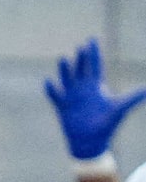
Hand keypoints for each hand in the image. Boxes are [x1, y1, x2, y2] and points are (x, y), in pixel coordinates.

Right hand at [47, 39, 145, 160]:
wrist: (90, 142)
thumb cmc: (106, 125)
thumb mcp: (119, 109)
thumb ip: (132, 98)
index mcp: (95, 87)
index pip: (94, 66)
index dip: (93, 53)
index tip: (91, 40)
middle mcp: (82, 89)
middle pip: (81, 69)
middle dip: (81, 58)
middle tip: (82, 46)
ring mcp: (71, 97)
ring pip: (67, 79)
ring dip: (65, 69)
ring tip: (64, 58)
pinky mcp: (62, 107)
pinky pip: (55, 96)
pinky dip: (52, 89)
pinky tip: (49, 81)